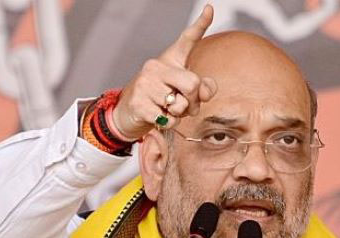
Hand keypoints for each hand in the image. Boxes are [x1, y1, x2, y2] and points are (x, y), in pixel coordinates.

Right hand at [112, 5, 218, 139]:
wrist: (130, 113)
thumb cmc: (160, 99)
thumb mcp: (182, 92)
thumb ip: (201, 90)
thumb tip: (206, 91)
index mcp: (169, 60)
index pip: (187, 40)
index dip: (200, 24)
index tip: (210, 8)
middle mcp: (156, 67)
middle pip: (192, 83)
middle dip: (195, 100)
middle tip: (187, 106)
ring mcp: (145, 84)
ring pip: (181, 105)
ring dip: (180, 115)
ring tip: (169, 110)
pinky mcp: (139, 103)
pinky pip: (169, 119)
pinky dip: (170, 123)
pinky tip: (160, 117)